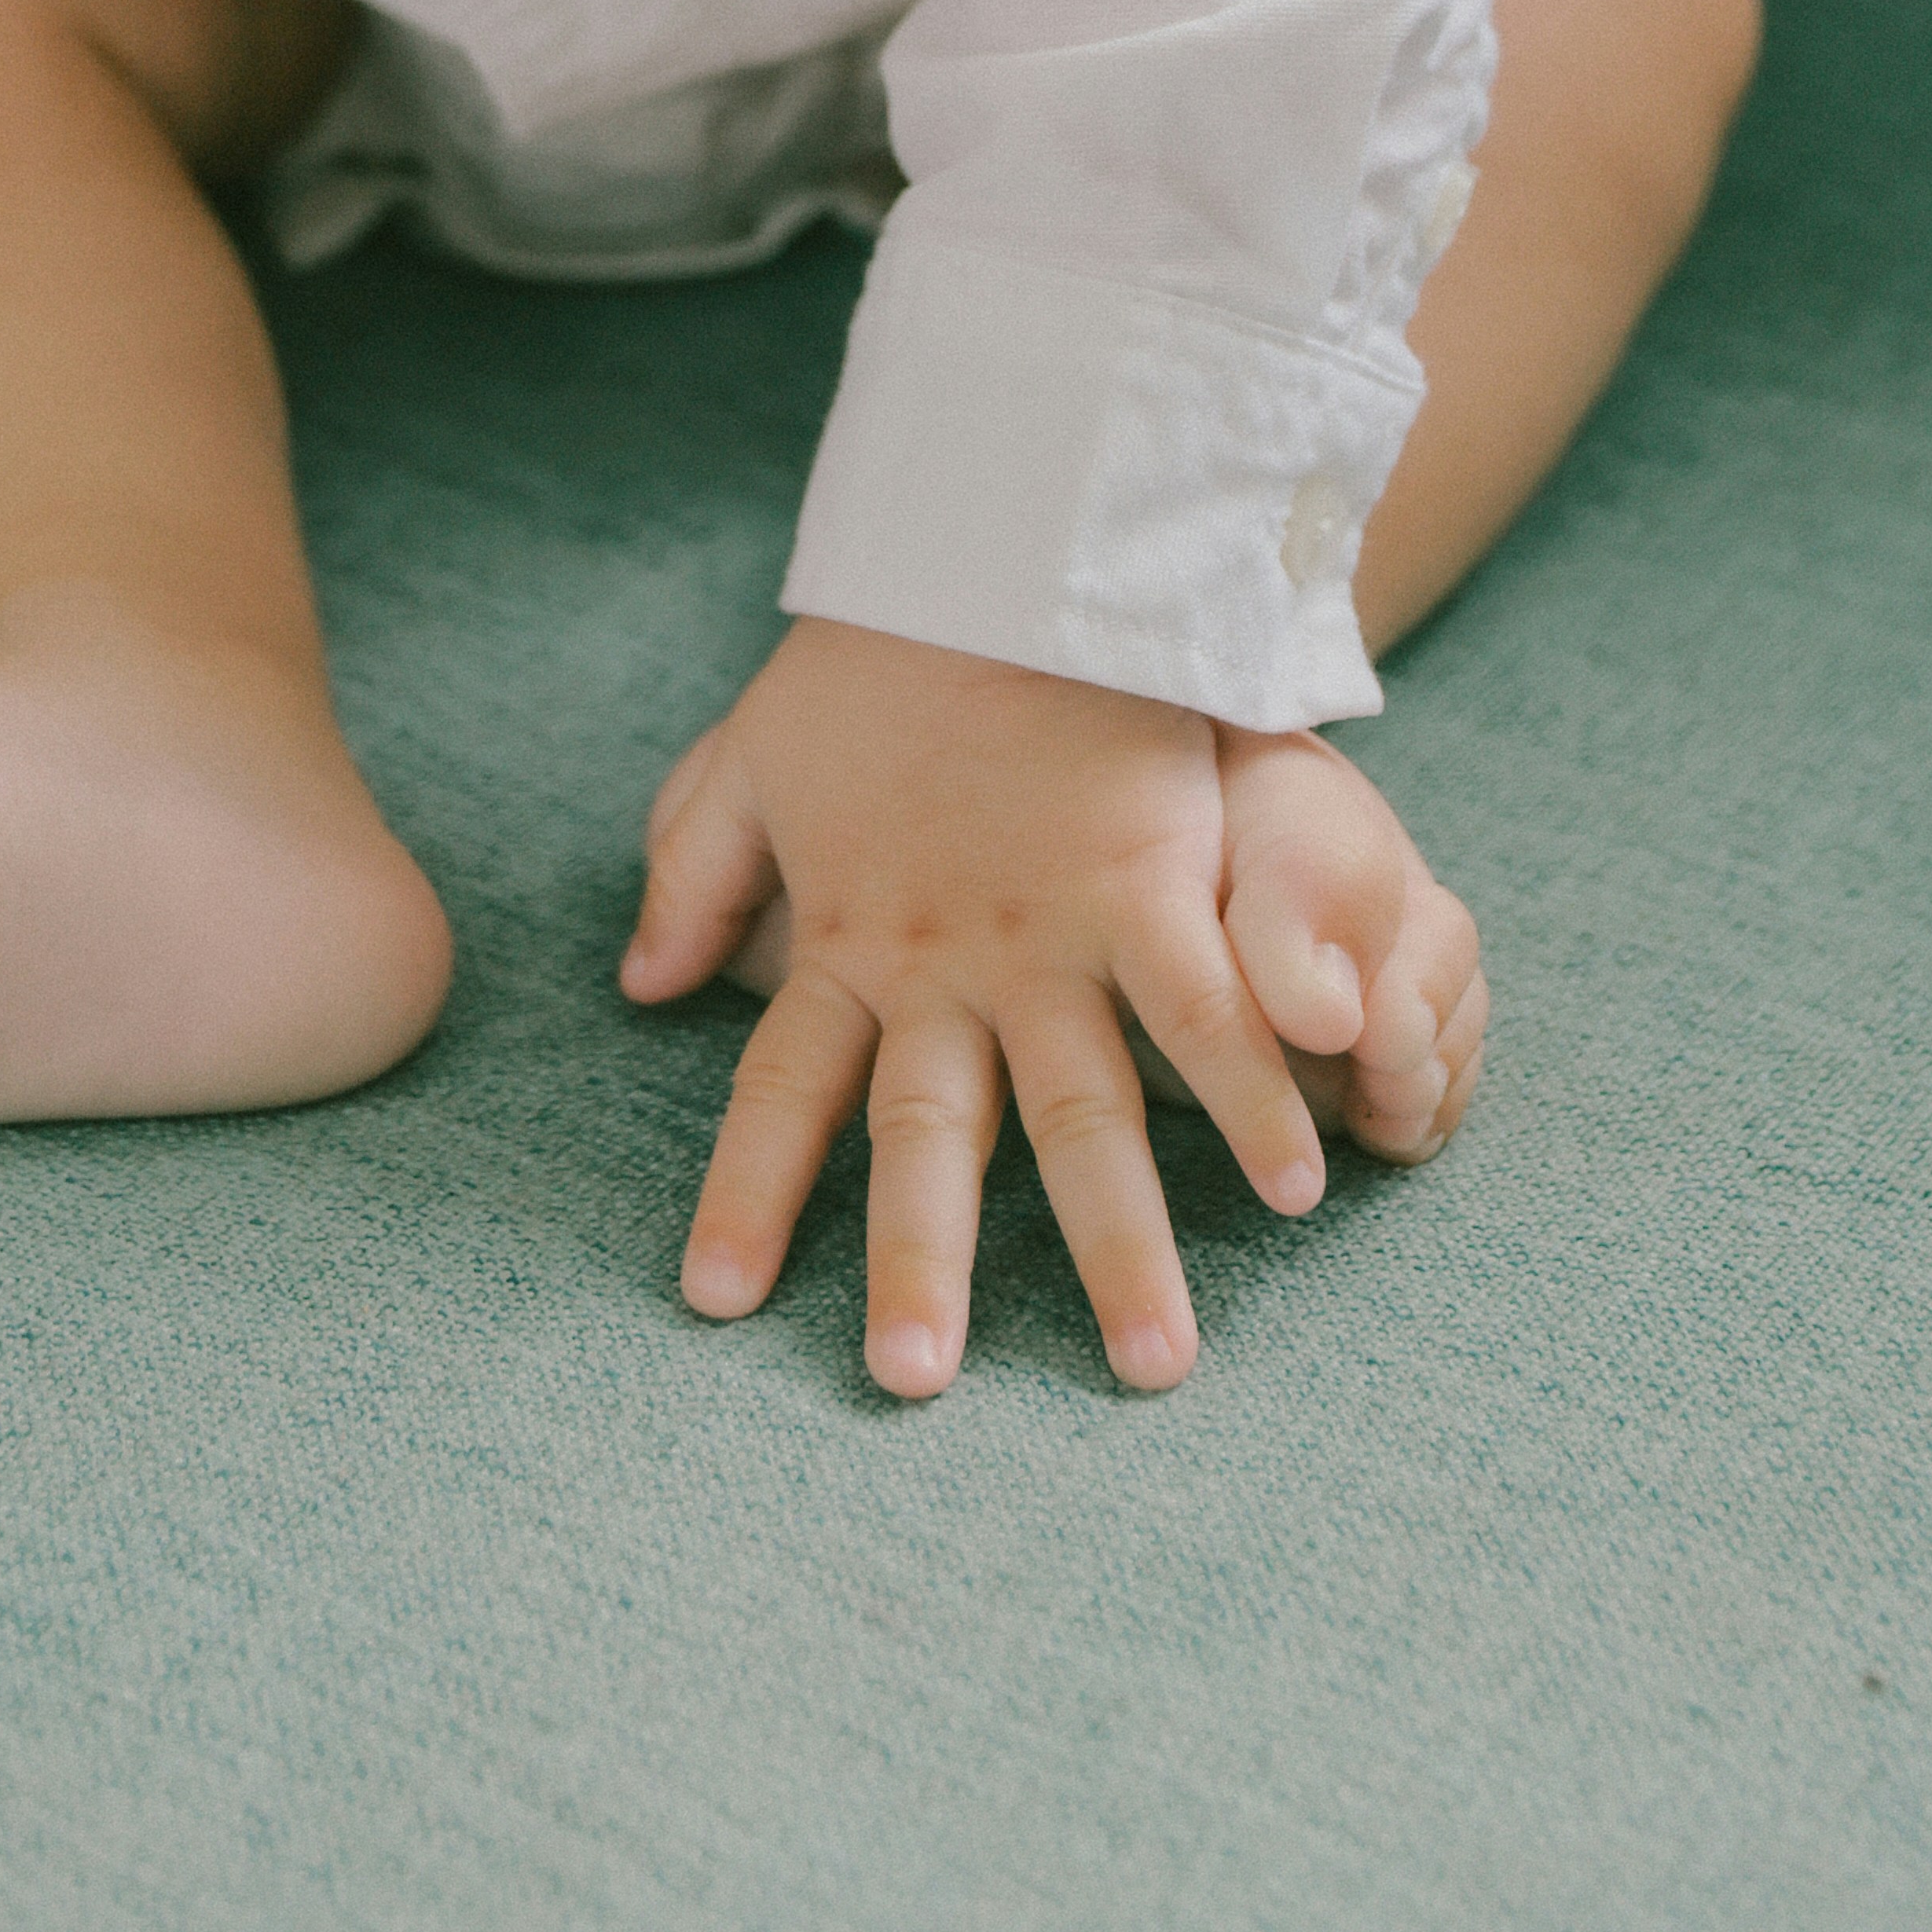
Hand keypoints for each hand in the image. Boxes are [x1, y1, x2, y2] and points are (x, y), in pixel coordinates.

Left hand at [621, 616, 1325, 1397]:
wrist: (986, 544)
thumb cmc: (874, 658)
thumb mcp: (755, 757)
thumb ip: (694, 870)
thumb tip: (634, 985)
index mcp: (850, 939)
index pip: (779, 1088)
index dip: (746, 1191)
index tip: (711, 1302)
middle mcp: (944, 961)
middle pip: (926, 1137)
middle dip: (917, 1264)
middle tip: (908, 1388)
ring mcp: (1051, 929)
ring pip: (1082, 1111)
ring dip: (1118, 1240)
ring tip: (1155, 1361)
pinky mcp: (1147, 877)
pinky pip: (1204, 1008)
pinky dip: (1249, 1096)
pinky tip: (1297, 1187)